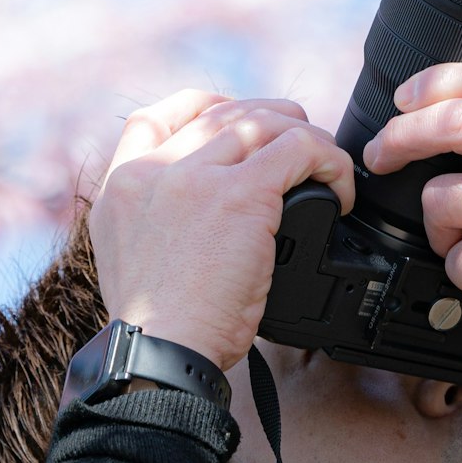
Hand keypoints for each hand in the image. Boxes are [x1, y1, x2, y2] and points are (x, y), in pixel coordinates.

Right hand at [89, 89, 355, 371]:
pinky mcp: (241, 194)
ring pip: (264, 122)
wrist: (161, 353)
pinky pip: (299, 149)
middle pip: (220, 113)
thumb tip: (198, 219)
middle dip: (268, 121)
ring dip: (305, 139)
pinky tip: (340, 192)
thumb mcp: (128, 262)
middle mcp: (154, 170)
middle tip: (297, 148)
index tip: (232, 123)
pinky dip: (329, 162)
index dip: (199, 109)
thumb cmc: (158, 330)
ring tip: (327, 170)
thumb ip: (153, 224)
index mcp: (121, 186)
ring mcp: (196, 176)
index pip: (152, 117)